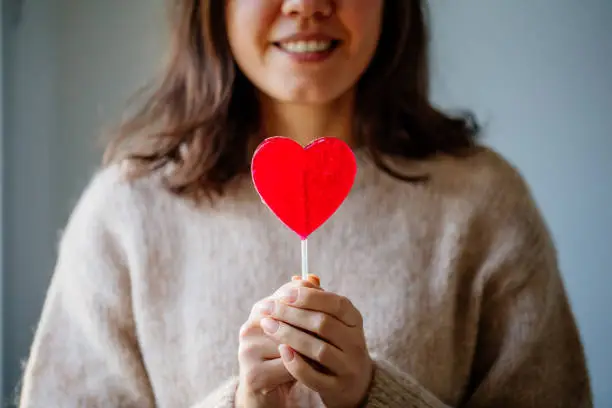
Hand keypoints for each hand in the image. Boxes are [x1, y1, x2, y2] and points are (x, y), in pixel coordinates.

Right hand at [235, 278, 320, 407]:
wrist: (266, 395)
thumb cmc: (285, 355)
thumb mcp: (294, 329)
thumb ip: (304, 305)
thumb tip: (314, 278)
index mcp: (258, 311)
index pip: (285, 294)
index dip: (310, 297)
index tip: (332, 303)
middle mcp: (249, 328)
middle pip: (288, 317)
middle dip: (315, 321)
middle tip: (338, 326)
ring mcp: (248, 352)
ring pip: (290, 343)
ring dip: (313, 346)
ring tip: (331, 348)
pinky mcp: (254, 375)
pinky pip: (288, 366)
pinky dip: (305, 366)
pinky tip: (318, 367)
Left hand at [260, 286, 373, 407]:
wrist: (353, 382)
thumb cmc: (335, 342)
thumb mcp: (332, 319)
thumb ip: (316, 300)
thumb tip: (297, 278)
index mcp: (354, 320)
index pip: (336, 303)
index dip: (309, 297)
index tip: (283, 294)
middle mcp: (356, 342)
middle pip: (323, 324)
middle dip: (292, 314)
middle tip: (267, 308)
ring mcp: (348, 367)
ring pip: (318, 349)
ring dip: (290, 336)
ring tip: (268, 326)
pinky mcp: (337, 387)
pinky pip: (315, 376)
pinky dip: (296, 364)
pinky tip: (281, 351)